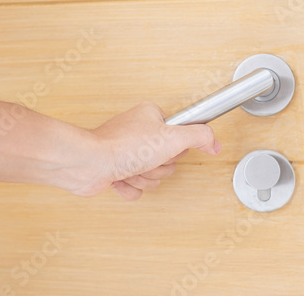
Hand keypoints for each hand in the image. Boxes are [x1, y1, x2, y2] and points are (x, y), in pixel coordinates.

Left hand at [66, 102, 220, 199]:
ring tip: (131, 168)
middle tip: (147, 159)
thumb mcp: (172, 137)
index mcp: (151, 116)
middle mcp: (139, 132)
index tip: (167, 149)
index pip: (181, 136)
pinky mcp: (117, 170)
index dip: (176, 148)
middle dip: (158, 167)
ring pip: (153, 175)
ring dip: (144, 178)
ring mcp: (127, 152)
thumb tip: (214, 143)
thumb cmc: (122, 147)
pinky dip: (130, 187)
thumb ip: (200, 136)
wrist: (89, 164)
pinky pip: (137, 187)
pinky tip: (121, 178)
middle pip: (169, 160)